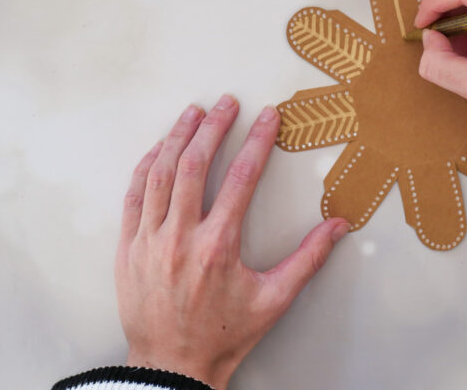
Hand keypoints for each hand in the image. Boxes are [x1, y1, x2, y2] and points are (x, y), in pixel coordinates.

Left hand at [116, 95, 349, 388]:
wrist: (171, 365)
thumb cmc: (223, 334)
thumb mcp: (274, 300)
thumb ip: (308, 260)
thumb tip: (338, 226)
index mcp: (218, 246)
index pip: (243, 177)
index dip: (258, 140)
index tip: (268, 116)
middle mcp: (181, 237)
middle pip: (195, 164)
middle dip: (213, 127)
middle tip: (227, 103)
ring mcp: (149, 240)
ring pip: (161, 173)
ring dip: (177, 138)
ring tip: (193, 113)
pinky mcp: (128, 248)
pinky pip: (134, 196)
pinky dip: (147, 166)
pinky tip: (159, 149)